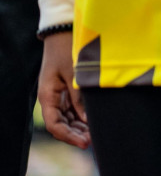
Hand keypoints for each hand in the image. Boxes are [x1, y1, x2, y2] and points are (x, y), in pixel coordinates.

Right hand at [38, 32, 88, 148]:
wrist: (64, 32)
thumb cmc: (67, 49)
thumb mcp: (74, 73)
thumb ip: (80, 96)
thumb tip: (88, 120)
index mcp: (48, 96)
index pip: (55, 125)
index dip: (69, 136)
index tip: (85, 143)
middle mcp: (52, 99)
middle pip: (62, 125)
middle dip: (77, 135)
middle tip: (96, 141)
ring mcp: (59, 95)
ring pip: (68, 119)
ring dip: (81, 127)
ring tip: (98, 134)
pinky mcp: (68, 91)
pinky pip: (73, 109)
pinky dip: (83, 117)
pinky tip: (95, 122)